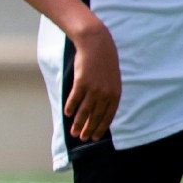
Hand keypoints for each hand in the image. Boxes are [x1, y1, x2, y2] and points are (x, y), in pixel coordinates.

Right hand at [64, 22, 120, 141]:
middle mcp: (106, 93)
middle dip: (88, 129)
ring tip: (73, 131)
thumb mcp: (111, 78)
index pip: (108, 116)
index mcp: (115, 93)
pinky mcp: (82, 83)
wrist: (96, 44)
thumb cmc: (103, 61)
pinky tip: (67, 114)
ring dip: (78, 123)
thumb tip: (100, 109)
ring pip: (84, 111)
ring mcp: (94, 88)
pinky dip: (70, 108)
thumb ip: (108, 93)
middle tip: (82, 138)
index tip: (94, 137)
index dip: (100, 128)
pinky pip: (74, 100)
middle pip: (96, 116)